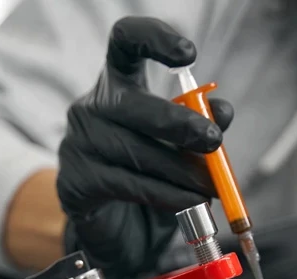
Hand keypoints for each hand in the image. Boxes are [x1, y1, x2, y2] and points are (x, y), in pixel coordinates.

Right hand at [57, 16, 233, 278]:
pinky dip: (165, 195)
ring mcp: (77, 144)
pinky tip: (188, 202)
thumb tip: (221, 112)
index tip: (189, 55)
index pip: (125, 42)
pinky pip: (128, 185)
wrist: (112, 221)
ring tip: (211, 188)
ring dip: (180, 172)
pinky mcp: (75, 181)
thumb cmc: (148, 170)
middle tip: (213, 142)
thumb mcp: (178, 144)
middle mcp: (90, 107)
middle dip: (178, 124)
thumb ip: (200, 123)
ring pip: (136, 153)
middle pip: (132, 105)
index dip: (154, 38)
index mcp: (116, 83)